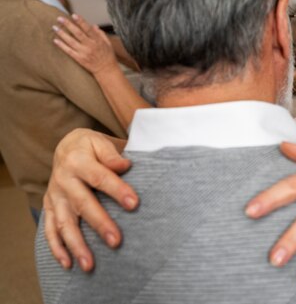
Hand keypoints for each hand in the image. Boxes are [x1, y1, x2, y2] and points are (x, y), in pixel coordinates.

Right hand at [43, 129, 137, 271]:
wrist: (67, 147)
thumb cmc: (91, 147)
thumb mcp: (101, 142)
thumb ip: (112, 155)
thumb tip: (125, 165)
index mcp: (78, 161)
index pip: (100, 177)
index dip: (117, 190)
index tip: (134, 203)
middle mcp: (63, 180)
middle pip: (83, 204)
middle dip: (100, 224)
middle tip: (116, 242)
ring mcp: (55, 196)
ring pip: (65, 223)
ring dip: (76, 245)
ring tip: (90, 265)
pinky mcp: (50, 207)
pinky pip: (50, 230)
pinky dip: (57, 248)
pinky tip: (69, 264)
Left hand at [52, 14, 116, 74]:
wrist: (106, 70)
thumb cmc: (107, 55)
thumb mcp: (108, 43)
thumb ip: (100, 34)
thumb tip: (93, 25)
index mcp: (97, 40)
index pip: (88, 29)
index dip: (81, 21)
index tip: (74, 15)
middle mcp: (90, 46)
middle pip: (77, 33)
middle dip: (68, 25)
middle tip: (59, 18)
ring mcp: (84, 52)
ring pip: (71, 41)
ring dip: (62, 34)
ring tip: (54, 27)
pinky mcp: (79, 59)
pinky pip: (68, 51)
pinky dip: (61, 45)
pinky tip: (55, 40)